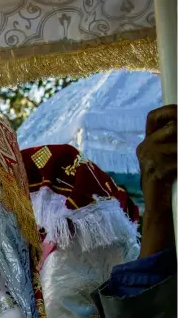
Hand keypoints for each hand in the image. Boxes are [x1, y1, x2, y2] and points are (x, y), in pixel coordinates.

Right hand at [137, 104, 176, 256]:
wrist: (158, 206)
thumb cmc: (166, 179)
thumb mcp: (168, 155)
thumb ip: (172, 140)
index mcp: (147, 142)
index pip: (154, 117)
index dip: (170, 111)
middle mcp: (144, 148)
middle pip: (173, 128)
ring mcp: (148, 160)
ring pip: (177, 145)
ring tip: (177, 166)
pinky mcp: (155, 171)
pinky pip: (177, 161)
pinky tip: (177, 174)